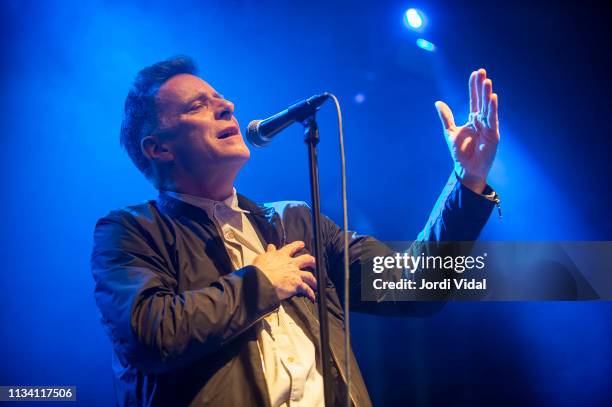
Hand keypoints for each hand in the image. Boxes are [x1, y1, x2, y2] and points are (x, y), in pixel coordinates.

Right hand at [252, 241, 316, 301]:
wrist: (261, 282)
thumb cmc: (259, 271)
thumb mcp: (263, 258)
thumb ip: (269, 252)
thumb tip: (271, 247)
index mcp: (282, 256)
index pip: (291, 247)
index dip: (297, 245)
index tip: (301, 244)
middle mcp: (291, 263)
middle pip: (306, 259)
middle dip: (312, 261)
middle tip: (313, 262)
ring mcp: (295, 274)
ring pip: (309, 275)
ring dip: (313, 280)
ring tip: (315, 283)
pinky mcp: (297, 284)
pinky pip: (307, 289)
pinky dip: (310, 293)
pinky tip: (312, 296)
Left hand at [434, 68, 499, 192]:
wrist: (466, 168)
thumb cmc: (460, 152)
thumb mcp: (450, 132)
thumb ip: (446, 117)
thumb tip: (438, 102)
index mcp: (473, 119)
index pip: (474, 99)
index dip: (474, 87)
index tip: (475, 73)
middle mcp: (482, 120)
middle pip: (482, 100)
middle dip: (482, 86)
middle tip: (482, 72)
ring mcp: (488, 127)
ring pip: (488, 107)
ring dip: (487, 94)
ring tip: (487, 81)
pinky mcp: (493, 135)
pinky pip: (492, 120)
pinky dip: (492, 109)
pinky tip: (492, 98)